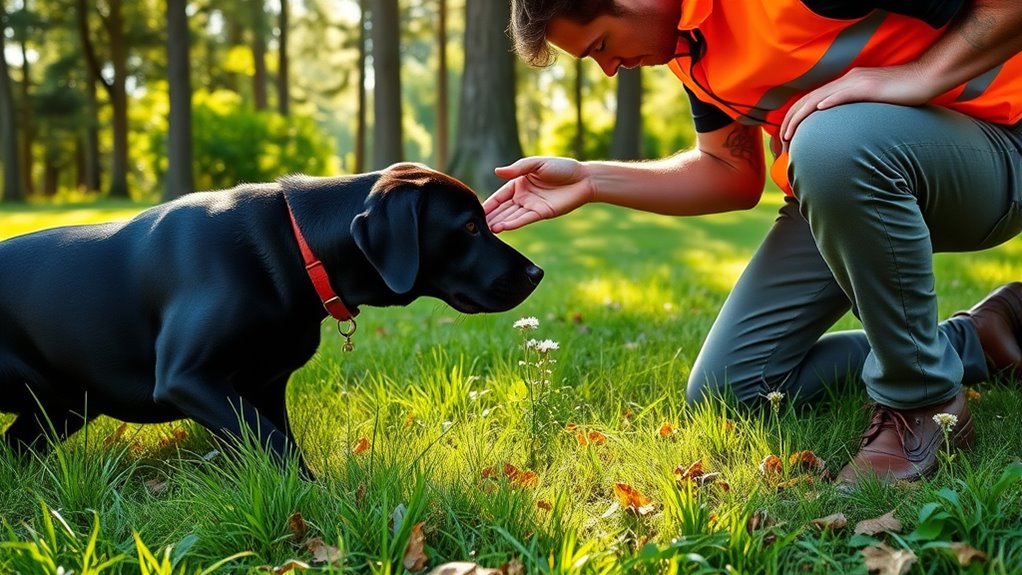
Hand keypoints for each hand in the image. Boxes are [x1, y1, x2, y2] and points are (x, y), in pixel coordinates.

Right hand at [483, 156, 595, 231]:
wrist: (583, 179)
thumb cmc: (561, 168)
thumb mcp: (537, 164)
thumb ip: (517, 168)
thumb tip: (497, 171)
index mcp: (519, 183)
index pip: (499, 195)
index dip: (489, 203)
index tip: (477, 211)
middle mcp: (523, 197)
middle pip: (503, 208)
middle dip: (491, 217)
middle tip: (476, 226)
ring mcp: (531, 206)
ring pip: (511, 216)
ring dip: (499, 223)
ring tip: (487, 230)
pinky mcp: (541, 213)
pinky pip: (524, 219)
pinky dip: (513, 224)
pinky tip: (503, 228)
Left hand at [781, 65, 935, 141]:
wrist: (925, 77)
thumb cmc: (901, 94)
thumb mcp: (871, 105)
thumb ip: (853, 113)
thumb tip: (840, 132)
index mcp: (844, 85)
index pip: (811, 102)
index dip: (795, 119)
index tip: (786, 138)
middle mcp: (846, 81)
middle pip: (808, 100)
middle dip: (790, 121)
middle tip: (781, 141)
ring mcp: (856, 82)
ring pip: (819, 98)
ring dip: (801, 116)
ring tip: (788, 133)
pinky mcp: (869, 87)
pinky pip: (845, 94)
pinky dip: (830, 102)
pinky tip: (818, 110)